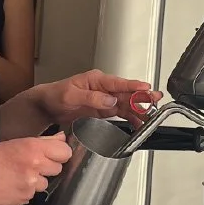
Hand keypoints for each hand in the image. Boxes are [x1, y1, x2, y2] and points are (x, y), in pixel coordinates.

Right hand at [0, 134, 72, 204]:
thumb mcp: (14, 143)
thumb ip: (41, 141)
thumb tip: (62, 138)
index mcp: (32, 148)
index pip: (65, 152)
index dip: (59, 153)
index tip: (52, 154)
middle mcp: (35, 166)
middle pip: (58, 169)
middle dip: (47, 167)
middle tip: (30, 165)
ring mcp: (30, 185)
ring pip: (46, 184)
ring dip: (37, 181)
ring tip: (18, 176)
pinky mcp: (24, 199)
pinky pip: (33, 195)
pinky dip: (26, 192)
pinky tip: (11, 186)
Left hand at [37, 71, 161, 127]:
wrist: (47, 106)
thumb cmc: (56, 95)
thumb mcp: (70, 95)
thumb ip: (91, 98)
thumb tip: (109, 100)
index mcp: (96, 80)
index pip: (118, 83)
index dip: (133, 86)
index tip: (145, 88)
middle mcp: (103, 88)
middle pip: (126, 93)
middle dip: (142, 97)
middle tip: (156, 100)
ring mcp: (105, 99)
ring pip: (126, 104)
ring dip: (139, 109)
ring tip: (152, 115)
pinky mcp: (104, 110)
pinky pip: (120, 113)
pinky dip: (130, 118)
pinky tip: (139, 124)